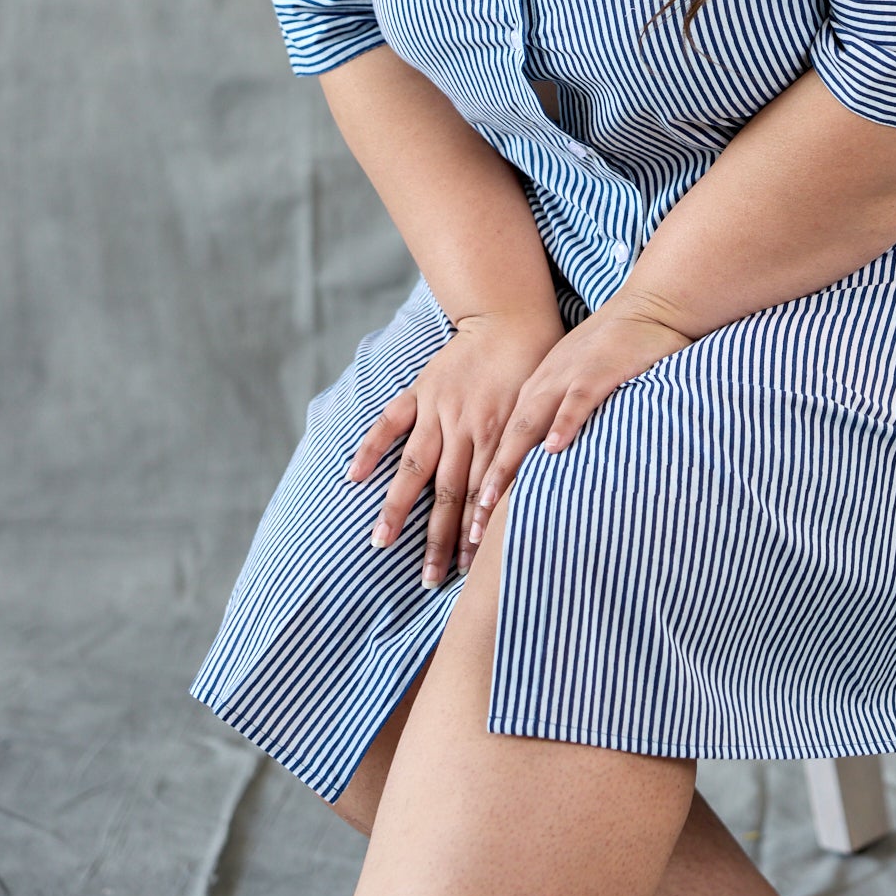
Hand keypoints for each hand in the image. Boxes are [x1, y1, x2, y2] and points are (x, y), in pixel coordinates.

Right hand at [348, 305, 564, 584]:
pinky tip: (354, 476)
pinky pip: (391, 421)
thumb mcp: (541, 410)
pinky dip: (371, 447)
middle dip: (438, 539)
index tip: (465, 571)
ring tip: (381, 543)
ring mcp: (438, 409)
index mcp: (497, 435)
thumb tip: (537, 495)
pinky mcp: (421, 390)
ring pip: (416, 468)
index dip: (472, 535)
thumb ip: (530, 451)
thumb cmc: (536, 366)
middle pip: (447, 494)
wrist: (510, 316)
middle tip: (429, 579)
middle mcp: (465, 428)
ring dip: (398, 508)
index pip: (481, 497)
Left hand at [467, 295, 693, 546]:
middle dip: (482, 489)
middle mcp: (542, 388)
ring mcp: (568, 379)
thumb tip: (548, 466)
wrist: (648, 308)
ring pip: (527, 427)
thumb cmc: (613, 349)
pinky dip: (563, 425)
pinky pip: (576, 402)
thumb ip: (558, 417)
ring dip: (507, 466)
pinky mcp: (598, 372)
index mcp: (534, 392)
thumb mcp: (574, 383)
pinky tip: (554, 450)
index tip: (464, 527)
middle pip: (502, 444)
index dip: (479, 485)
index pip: (498, 445)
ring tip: (488, 504)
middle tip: (466, 533)